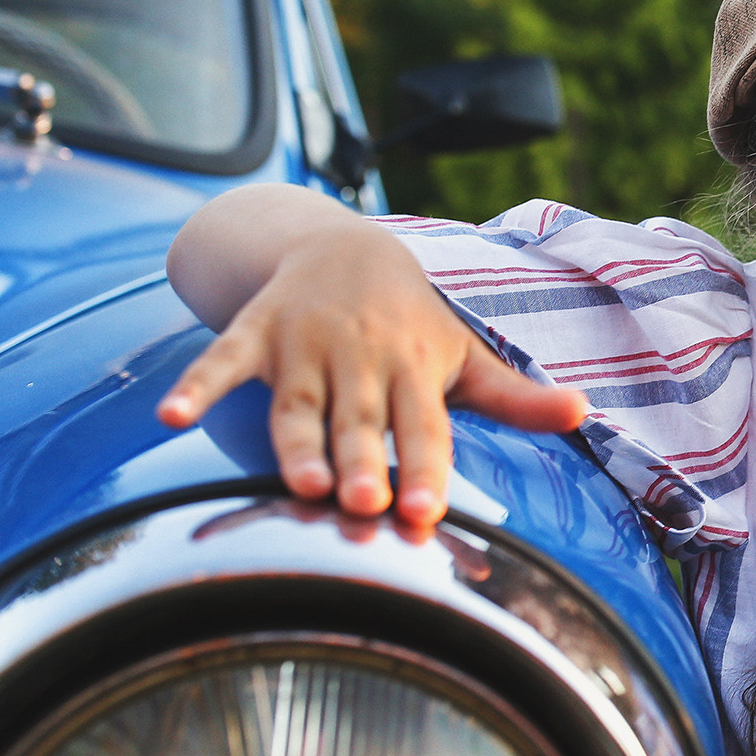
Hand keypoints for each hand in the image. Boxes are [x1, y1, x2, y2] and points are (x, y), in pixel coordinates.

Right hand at [155, 214, 587, 525]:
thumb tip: (584, 414)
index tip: (424, 512)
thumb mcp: (464, 356)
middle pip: (360, 420)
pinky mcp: (255, 333)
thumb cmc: (411, 323)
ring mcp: (303, 345)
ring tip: (302, 483)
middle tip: (364, 504)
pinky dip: (196, 385)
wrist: (342, 244)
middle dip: (363, 459)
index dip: (425, 468)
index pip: (423, 427)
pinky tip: (171, 414)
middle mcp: (360, 358)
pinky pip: (221, 360)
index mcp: (414, 369)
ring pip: (296, 404)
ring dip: (297, 441)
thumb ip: (515, 397)